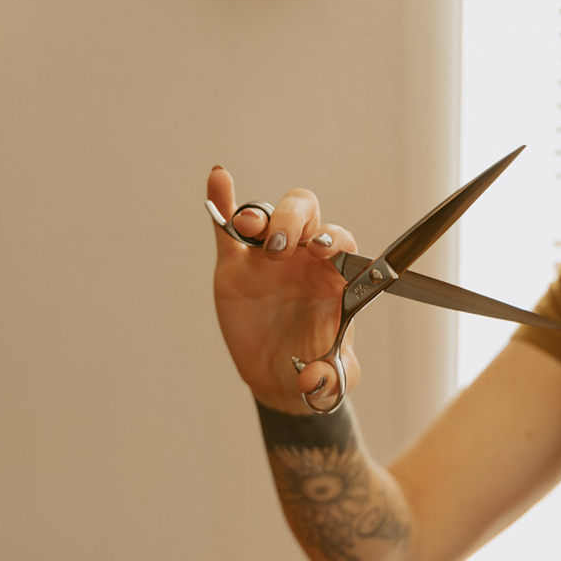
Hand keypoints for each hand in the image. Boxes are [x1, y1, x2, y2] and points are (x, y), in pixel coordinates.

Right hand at [207, 166, 360, 413]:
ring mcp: (268, 259)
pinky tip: (219, 177)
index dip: (335, 238)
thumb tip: (312, 380)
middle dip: (294, 220)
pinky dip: (223, 201)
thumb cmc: (313, 370)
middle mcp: (303, 259)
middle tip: (280, 247)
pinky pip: (228, 227)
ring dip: (260, 215)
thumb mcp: (331, 383)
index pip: (341, 241)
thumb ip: (329, 380)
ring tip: (251, 230)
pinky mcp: (236, 266)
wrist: (278, 379)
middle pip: (307, 214)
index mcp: (334, 277)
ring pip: (266, 215)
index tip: (324, 250)